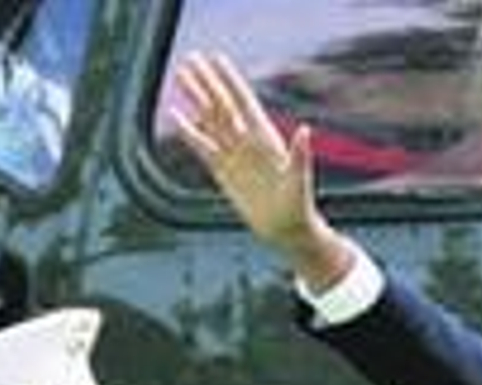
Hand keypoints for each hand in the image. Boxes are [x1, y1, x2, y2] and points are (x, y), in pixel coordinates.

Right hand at [168, 52, 355, 291]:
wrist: (285, 230)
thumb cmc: (297, 206)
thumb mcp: (300, 181)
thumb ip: (300, 155)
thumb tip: (305, 130)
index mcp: (265, 138)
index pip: (243, 102)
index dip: (230, 80)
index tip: (216, 58)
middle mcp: (247, 141)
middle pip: (222, 105)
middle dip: (206, 82)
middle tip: (189, 58)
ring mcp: (234, 154)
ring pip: (210, 120)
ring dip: (195, 98)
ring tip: (180, 76)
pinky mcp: (223, 172)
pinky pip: (202, 147)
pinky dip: (189, 132)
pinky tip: (176, 115)